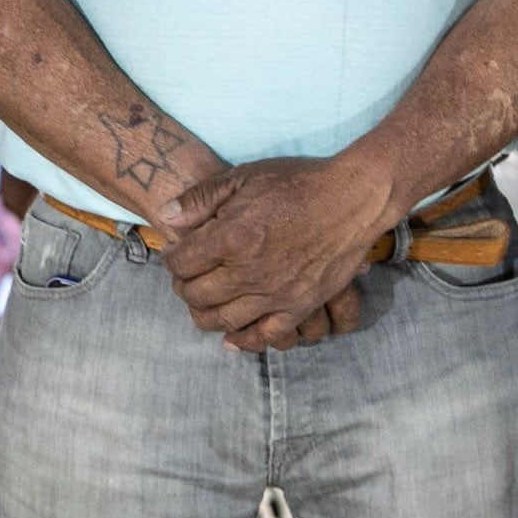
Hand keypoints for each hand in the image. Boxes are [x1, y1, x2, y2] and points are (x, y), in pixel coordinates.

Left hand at [156, 154, 391, 352]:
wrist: (352, 198)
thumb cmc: (297, 182)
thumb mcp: (243, 177)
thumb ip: (200, 198)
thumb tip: (164, 215)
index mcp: (232, 238)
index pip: (181, 263)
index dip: (171, 259)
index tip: (174, 253)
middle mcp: (249, 272)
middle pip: (196, 294)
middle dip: (182, 286)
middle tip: (185, 277)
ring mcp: (275, 294)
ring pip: (223, 319)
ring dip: (204, 314)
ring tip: (202, 303)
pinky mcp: (299, 307)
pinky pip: (264, 336)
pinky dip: (243, 341)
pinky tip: (231, 338)